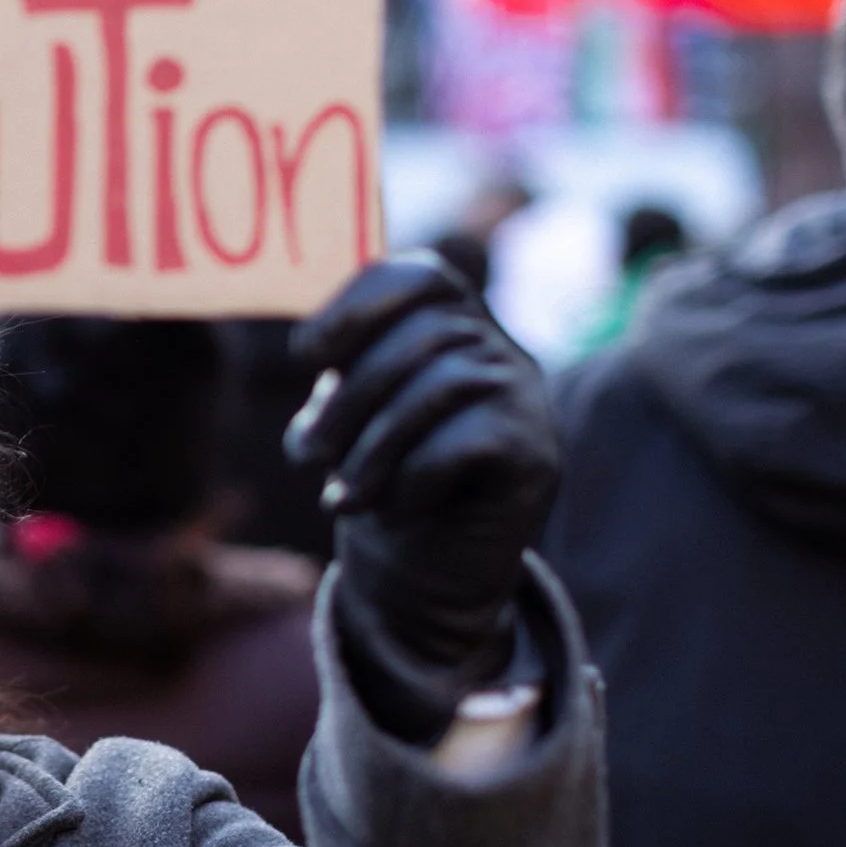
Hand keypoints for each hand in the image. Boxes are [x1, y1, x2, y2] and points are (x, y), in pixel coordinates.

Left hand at [287, 253, 557, 741]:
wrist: (433, 569)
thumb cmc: (382, 477)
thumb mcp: (348, 418)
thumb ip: (337, 376)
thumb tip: (308, 349)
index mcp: (450, 322)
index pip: (417, 277)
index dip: (357, 306)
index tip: (310, 357)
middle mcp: (498, 347)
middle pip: (419, 337)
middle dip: (348, 402)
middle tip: (310, 456)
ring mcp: (525, 396)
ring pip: (438, 389)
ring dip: (371, 451)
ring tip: (342, 497)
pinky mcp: (537, 452)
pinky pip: (464, 442)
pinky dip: (413, 479)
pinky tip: (397, 508)